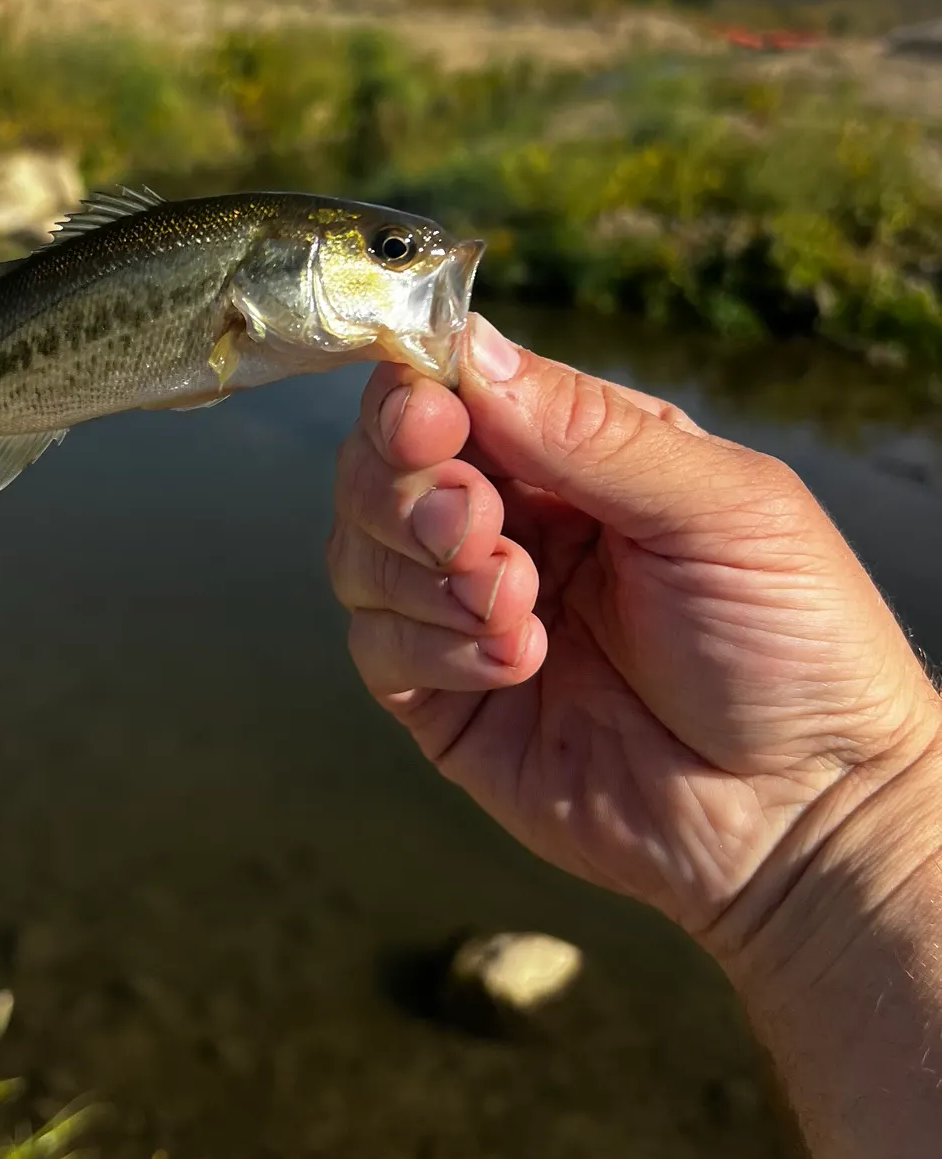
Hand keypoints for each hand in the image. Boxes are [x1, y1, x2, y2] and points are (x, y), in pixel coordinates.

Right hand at [327, 315, 941, 951]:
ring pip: (358, 556)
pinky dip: (431, 647)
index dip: (415, 401)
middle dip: (413, 493)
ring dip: (426, 575)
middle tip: (483, 530)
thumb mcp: (720, 507)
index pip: (448, 397)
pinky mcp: (443, 702)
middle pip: (378, 473)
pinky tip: (517, 664)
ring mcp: (464, 617)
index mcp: (571, 460)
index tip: (430, 421)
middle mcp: (506, 528)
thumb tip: (469, 345)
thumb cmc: (794, 645)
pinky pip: (376, 649)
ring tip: (520, 609)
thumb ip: (589, 430)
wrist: (800, 814)